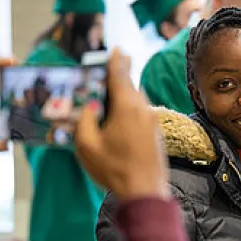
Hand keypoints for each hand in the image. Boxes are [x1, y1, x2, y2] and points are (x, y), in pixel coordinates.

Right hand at [75, 48, 168, 200]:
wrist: (146, 191)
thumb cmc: (114, 169)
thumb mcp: (87, 145)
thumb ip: (84, 120)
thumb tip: (90, 106)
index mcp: (126, 108)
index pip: (120, 77)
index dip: (117, 61)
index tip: (117, 49)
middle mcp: (143, 110)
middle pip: (130, 86)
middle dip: (121, 75)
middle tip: (115, 63)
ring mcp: (152, 121)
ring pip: (137, 99)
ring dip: (126, 93)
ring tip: (112, 91)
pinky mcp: (156, 133)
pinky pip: (141, 112)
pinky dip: (131, 108)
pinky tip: (120, 115)